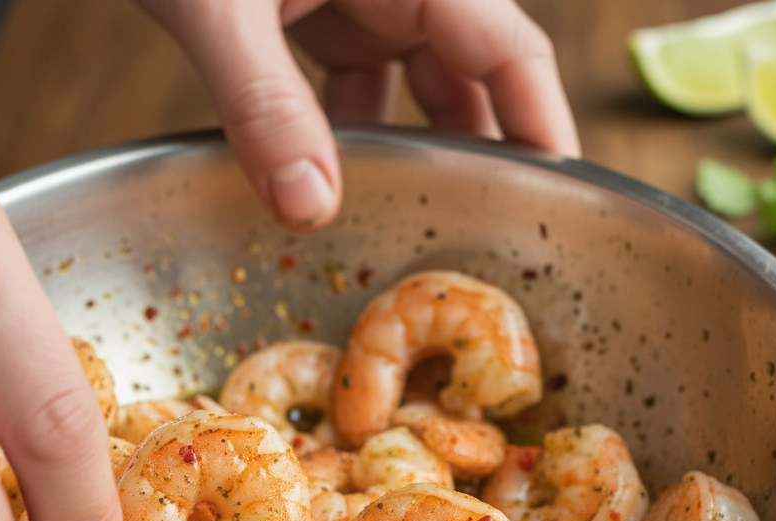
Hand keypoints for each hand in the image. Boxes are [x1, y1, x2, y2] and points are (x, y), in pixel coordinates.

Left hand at [136, 0, 579, 229]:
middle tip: (476, 242)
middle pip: (472, 78)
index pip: (511, 53)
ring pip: (413, 85)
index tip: (557, 205)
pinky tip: (322, 180)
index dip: (543, 130)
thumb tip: (308, 208)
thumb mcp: (218, 4)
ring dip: (405, 152)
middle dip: (475, 158)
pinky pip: (355, 81)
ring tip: (403, 225)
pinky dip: (344, 132)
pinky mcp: (316, 7)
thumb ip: (262, 102)